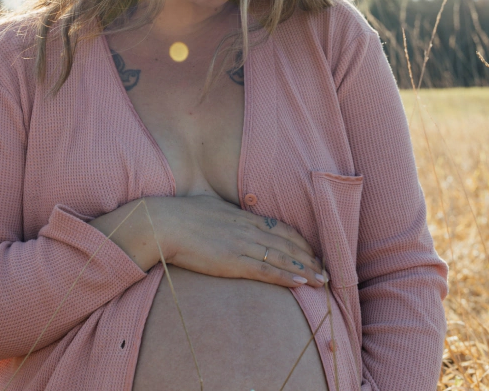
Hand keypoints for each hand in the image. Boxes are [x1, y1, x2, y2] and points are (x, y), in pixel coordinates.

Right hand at [149, 194, 326, 288]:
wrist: (163, 224)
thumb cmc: (180, 213)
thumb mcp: (209, 204)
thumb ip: (225, 211)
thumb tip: (229, 212)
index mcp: (243, 216)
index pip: (280, 228)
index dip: (299, 241)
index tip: (312, 251)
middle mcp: (247, 229)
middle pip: (287, 243)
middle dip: (309, 257)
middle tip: (325, 270)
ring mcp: (241, 245)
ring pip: (282, 258)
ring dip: (305, 270)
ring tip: (321, 281)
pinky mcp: (232, 261)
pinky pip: (265, 270)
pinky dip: (285, 276)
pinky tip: (300, 283)